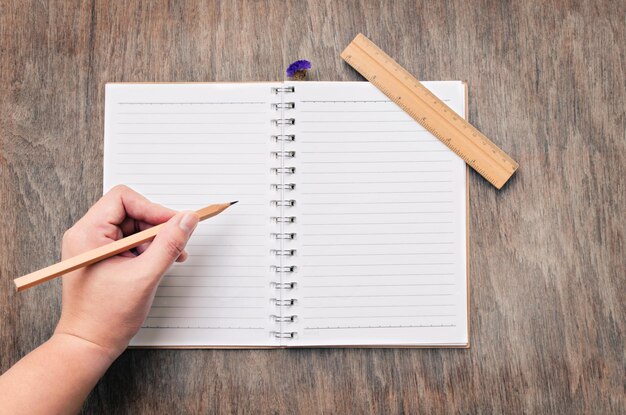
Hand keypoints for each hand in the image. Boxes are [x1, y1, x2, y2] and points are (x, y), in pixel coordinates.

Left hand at [54, 185, 198, 358]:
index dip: (153, 208)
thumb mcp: (145, 276)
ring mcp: (95, 246)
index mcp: (88, 233)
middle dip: (157, 227)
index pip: (124, 199)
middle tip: (177, 244)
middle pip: (131, 211)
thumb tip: (187, 219)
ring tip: (171, 258)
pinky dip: (149, 250)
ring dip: (156, 240)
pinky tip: (161, 263)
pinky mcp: (104, 257)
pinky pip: (132, 242)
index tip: (175, 223)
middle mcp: (88, 235)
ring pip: (134, 227)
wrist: (89, 344)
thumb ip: (170, 244)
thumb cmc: (106, 317)